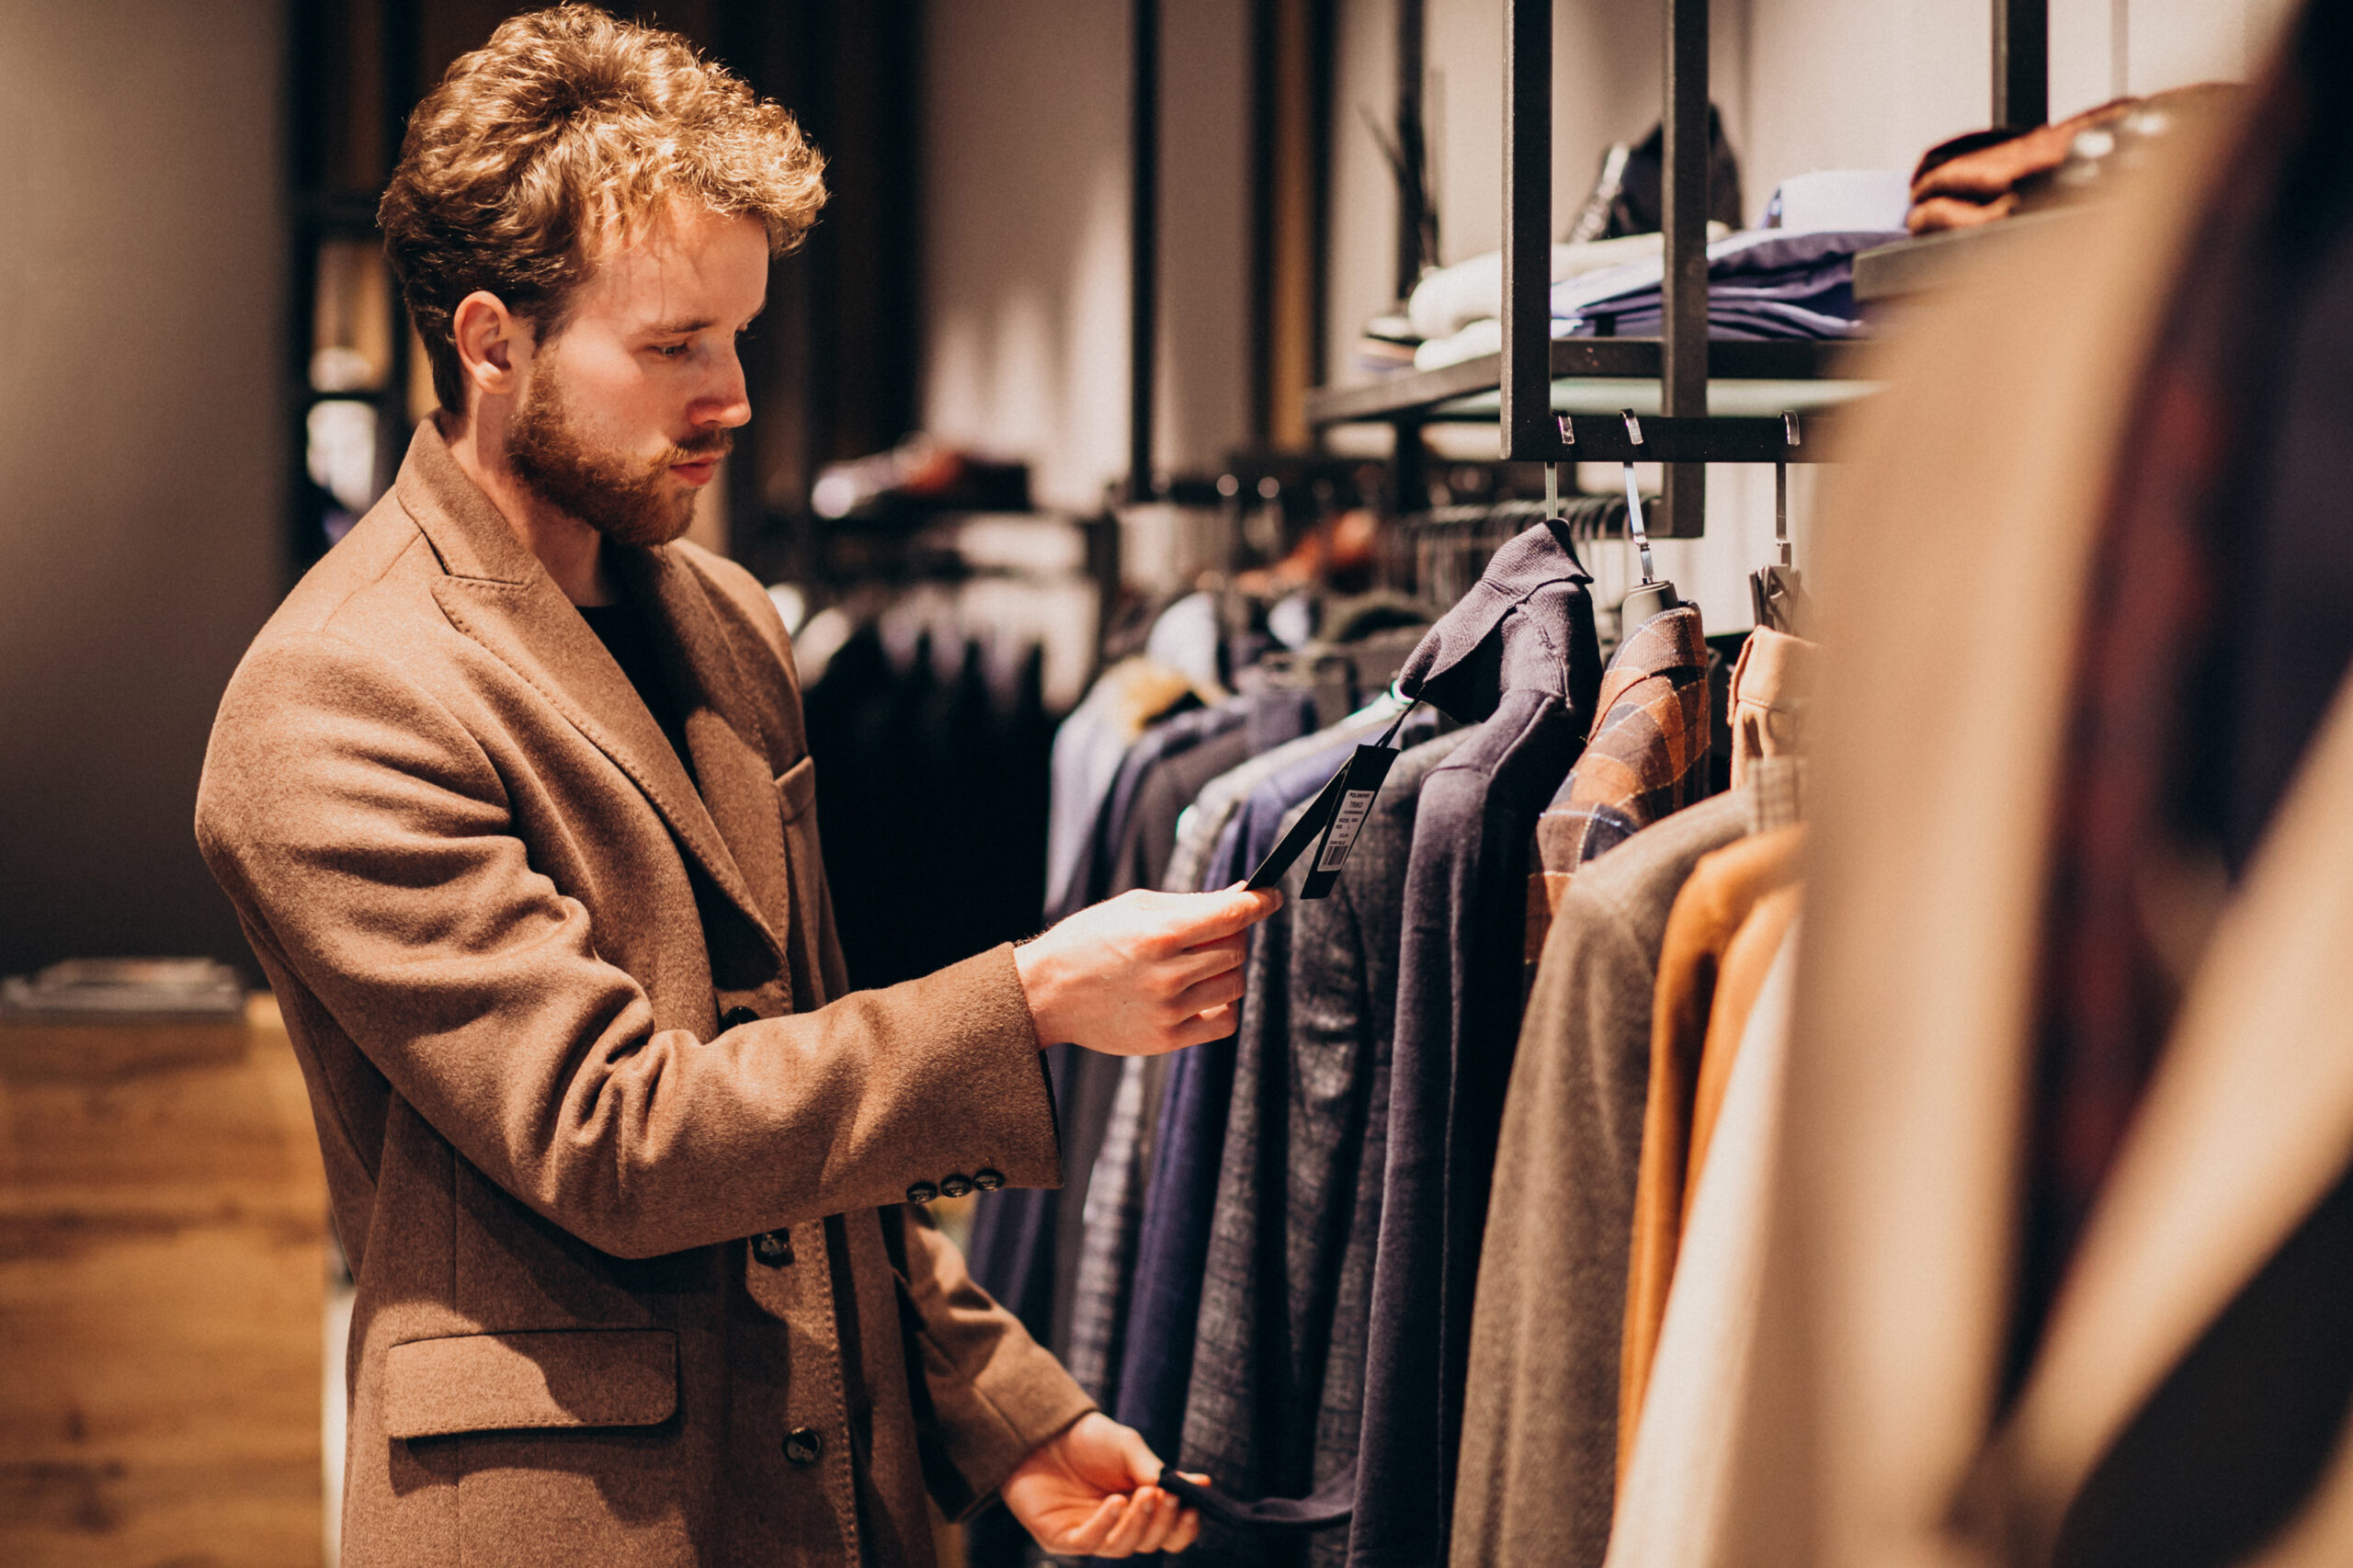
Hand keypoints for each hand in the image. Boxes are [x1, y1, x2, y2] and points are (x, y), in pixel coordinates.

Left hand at [1001, 1412, 1203, 1556]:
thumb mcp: (1128, 1447)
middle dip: (1165, 1521)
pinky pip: (1089, 1543)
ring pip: (1123, 1546)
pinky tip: (1116, 1502)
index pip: (1169, 1532)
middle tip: (1169, 1495)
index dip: (1185, 1524)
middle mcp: (1117, 1527)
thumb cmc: (1088, 1440)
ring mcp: (1090, 1535)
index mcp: (1139, 1509)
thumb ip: (1153, 1469)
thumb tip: (1190, 1487)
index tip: (1195, 1501)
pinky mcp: (1061, 1538)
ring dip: (1138, 1522)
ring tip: (1144, 1494)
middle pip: (1151, 1542)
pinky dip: (1106, 1524)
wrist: (1042, 1431)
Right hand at [1015, 885, 1280, 1054]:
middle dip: (1235, 934)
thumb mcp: (1135, 907)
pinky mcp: (1167, 1039)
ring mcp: (1168, 1010)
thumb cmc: (1090, 940)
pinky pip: (1224, 1023)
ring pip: (1235, 985)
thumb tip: (1242, 896)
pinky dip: (1225, 1006)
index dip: (1260, 902)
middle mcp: (1166, 974)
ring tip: (1201, 962)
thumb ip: (1191, 903)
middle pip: (1237, 949)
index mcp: (1158, 934)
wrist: (1047, 993)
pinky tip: (1204, 993)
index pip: (1231, 915)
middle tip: (1216, 930)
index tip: (1271, 896)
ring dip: (1228, 969)